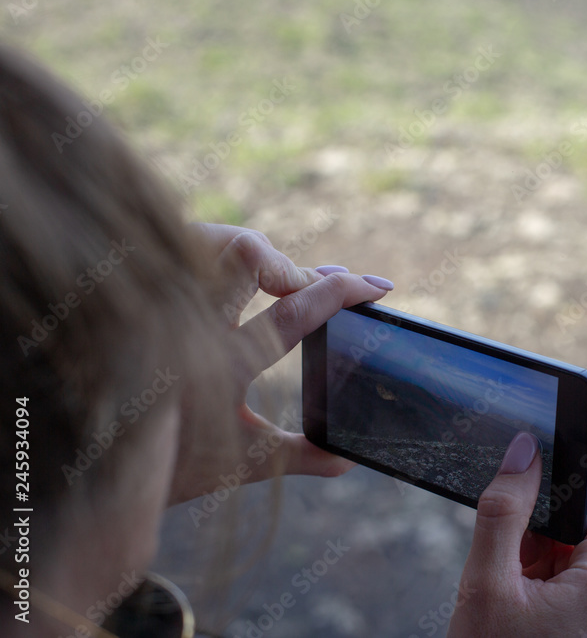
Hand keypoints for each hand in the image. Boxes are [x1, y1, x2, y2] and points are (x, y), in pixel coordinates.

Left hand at [168, 223, 391, 504]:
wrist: (89, 468)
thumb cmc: (166, 466)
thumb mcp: (239, 464)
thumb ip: (300, 455)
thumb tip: (350, 458)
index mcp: (221, 368)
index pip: (293, 314)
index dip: (341, 293)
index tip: (375, 286)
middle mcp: (187, 326)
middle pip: (249, 253)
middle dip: (293, 263)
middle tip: (318, 282)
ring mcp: (160, 304)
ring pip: (213, 240)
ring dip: (254, 252)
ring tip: (278, 276)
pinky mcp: (140, 294)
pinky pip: (182, 248)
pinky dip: (217, 252)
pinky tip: (232, 276)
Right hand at [448, 433, 586, 636]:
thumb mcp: (488, 582)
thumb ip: (505, 509)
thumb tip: (523, 451)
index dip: (545, 516)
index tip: (518, 542)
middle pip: (583, 540)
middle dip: (542, 553)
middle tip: (514, 588)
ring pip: (582, 570)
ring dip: (546, 580)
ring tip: (521, 613)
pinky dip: (555, 603)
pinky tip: (532, 625)